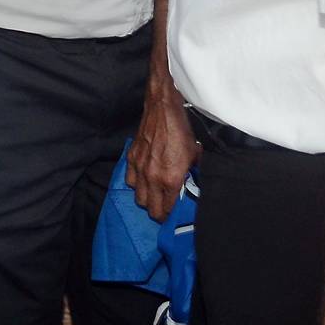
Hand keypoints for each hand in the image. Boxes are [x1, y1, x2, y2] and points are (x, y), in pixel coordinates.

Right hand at [126, 91, 196, 222]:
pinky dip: (136, 184)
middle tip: (162, 208)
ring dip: (146, 198)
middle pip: (149, 208)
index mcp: (171, 179)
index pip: (166, 209)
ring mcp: (140, 169)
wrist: (163, 110)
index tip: (171, 214)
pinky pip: (130, 181)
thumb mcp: (194, 154)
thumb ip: (192, 173)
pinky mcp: (131, 159)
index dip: (169, 215)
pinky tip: (144, 179)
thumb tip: (191, 183)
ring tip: (153, 194)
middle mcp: (153, 178)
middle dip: (157, 212)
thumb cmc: (182, 131)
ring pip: (138, 197)